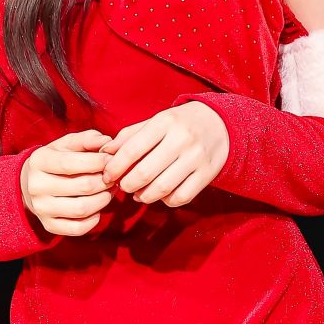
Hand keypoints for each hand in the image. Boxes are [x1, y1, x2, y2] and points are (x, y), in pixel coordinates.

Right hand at [20, 129, 116, 235]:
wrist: (30, 183)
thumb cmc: (56, 159)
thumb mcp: (67, 144)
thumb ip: (87, 140)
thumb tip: (107, 143)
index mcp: (39, 161)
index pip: (71, 163)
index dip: (98, 162)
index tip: (112, 159)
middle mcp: (36, 186)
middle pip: (82, 186)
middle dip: (105, 181)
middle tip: (114, 176)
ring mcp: (41, 208)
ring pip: (82, 209)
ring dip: (104, 199)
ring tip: (109, 190)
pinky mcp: (49, 225)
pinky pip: (78, 228)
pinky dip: (94, 218)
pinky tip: (97, 207)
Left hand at [100, 103, 229, 206]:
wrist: (219, 123)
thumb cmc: (178, 124)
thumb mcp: (154, 122)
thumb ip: (128, 136)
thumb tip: (104, 152)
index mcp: (164, 122)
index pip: (131, 150)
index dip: (114, 167)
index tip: (106, 176)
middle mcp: (182, 139)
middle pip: (145, 173)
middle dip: (127, 185)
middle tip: (123, 186)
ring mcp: (197, 157)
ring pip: (162, 189)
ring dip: (144, 196)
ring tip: (138, 194)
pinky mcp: (208, 173)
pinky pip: (181, 197)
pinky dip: (166, 201)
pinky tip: (160, 195)